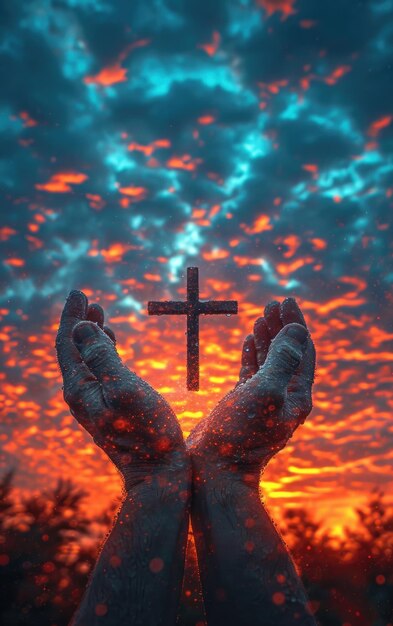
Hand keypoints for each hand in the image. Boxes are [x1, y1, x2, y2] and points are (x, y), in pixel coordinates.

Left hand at [56, 290, 187, 490]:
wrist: (158, 473)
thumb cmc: (147, 432)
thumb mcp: (124, 389)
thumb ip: (102, 356)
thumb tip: (82, 327)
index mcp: (80, 389)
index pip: (68, 344)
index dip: (72, 317)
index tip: (79, 293)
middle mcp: (82, 395)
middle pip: (73, 350)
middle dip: (78, 322)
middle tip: (86, 298)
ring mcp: (95, 402)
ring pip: (86, 360)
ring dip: (91, 335)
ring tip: (99, 314)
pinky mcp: (110, 407)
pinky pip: (100, 372)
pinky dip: (104, 352)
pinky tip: (113, 344)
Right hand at [187, 298, 314, 484]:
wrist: (214, 472)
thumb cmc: (238, 435)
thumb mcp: (264, 391)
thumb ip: (281, 359)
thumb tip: (299, 329)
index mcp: (296, 395)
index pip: (303, 350)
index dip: (295, 323)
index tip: (284, 301)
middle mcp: (284, 397)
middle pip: (288, 352)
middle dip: (281, 326)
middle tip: (271, 304)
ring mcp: (264, 401)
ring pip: (271, 361)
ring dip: (268, 337)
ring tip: (261, 317)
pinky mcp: (244, 404)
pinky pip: (253, 372)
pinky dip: (253, 353)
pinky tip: (249, 341)